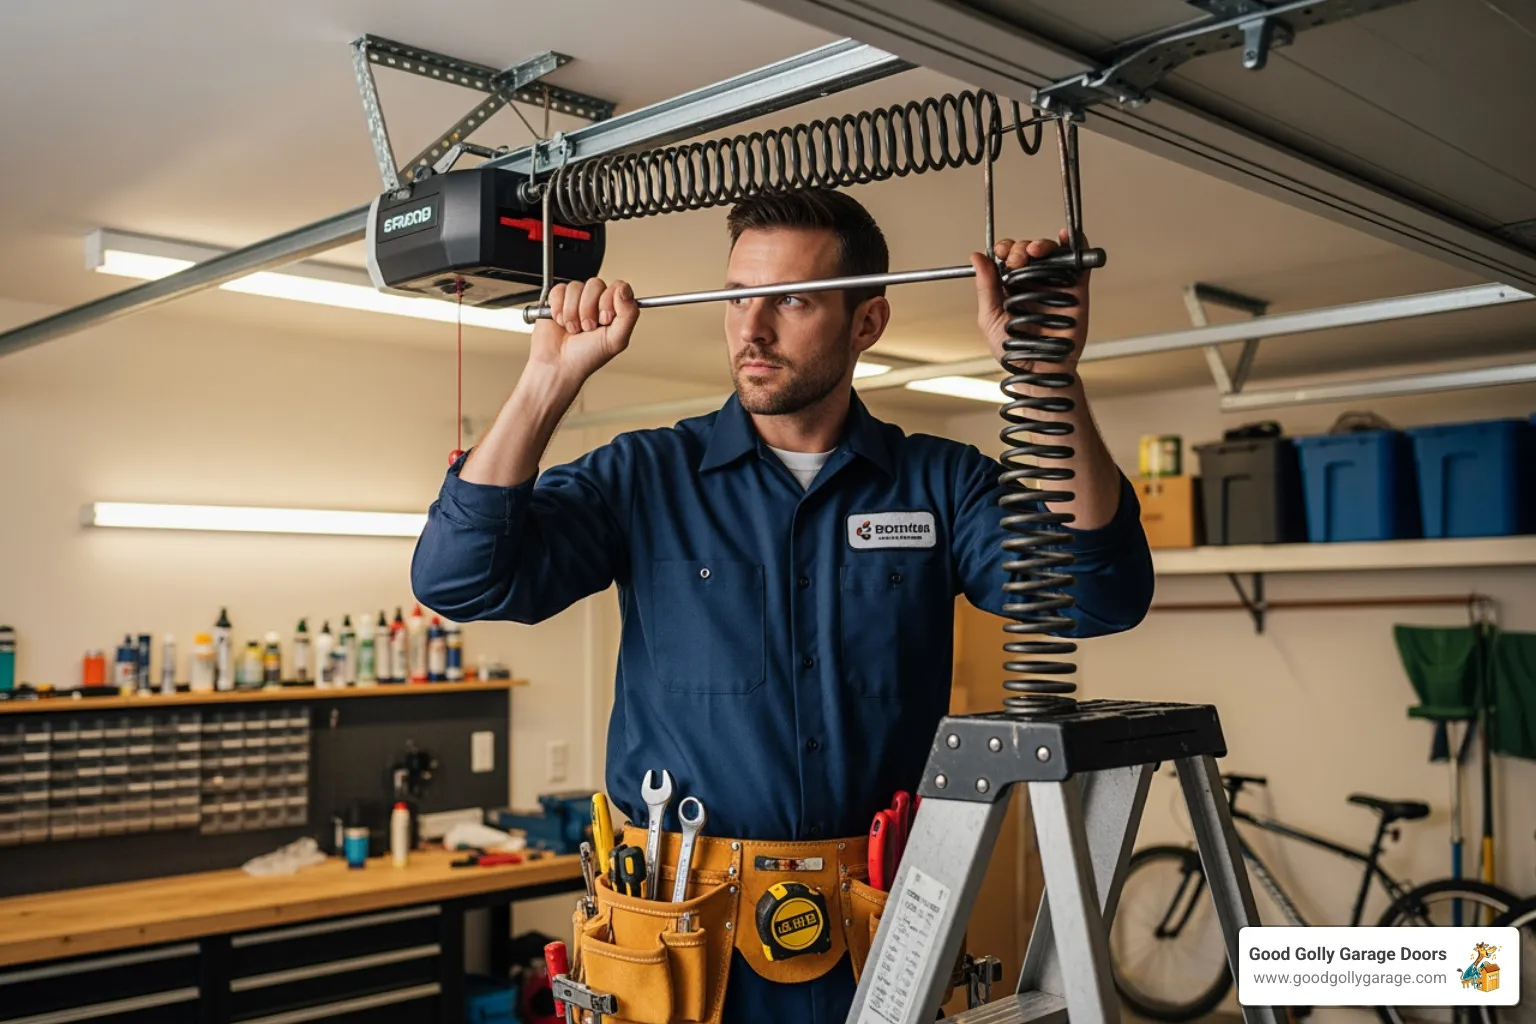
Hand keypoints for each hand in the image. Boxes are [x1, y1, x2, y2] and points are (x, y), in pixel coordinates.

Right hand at [529, 278, 639, 385]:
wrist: (559, 365)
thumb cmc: (587, 357)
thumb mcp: (616, 340)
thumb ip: (628, 314)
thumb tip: (625, 289)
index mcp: (614, 309)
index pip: (617, 287)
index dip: (609, 302)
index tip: (604, 320)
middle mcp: (596, 302)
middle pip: (595, 284)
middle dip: (588, 310)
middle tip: (587, 328)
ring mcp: (576, 299)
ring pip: (576, 287)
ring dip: (572, 312)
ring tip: (573, 328)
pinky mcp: (557, 299)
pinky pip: (559, 290)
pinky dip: (558, 308)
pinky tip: (560, 322)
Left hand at [971, 229, 1090, 368]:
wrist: (1038, 372)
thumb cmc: (1014, 352)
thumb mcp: (990, 317)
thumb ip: (985, 287)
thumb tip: (977, 257)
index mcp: (1012, 287)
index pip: (1008, 257)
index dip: (1005, 250)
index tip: (1001, 254)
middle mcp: (1034, 283)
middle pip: (1030, 251)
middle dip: (1020, 248)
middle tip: (1016, 260)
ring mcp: (1055, 285)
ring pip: (1052, 252)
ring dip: (1042, 245)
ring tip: (1034, 253)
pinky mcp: (1076, 290)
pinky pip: (1079, 262)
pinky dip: (1076, 244)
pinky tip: (1064, 237)